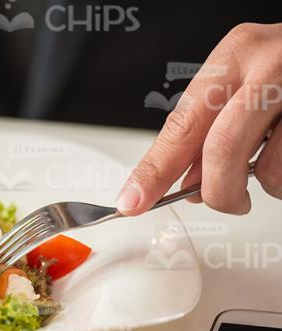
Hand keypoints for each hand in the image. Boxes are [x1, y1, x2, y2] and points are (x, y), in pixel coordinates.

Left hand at [117, 23, 281, 214]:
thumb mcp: (243, 84)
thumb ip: (211, 128)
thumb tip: (186, 182)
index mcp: (235, 56)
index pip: (181, 126)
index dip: (154, 172)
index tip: (134, 200)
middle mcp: (269, 67)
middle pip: (221, 149)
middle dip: (216, 190)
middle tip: (223, 201)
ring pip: (267, 169)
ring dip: (263, 185)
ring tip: (269, 165)